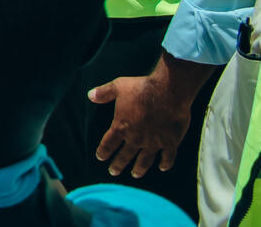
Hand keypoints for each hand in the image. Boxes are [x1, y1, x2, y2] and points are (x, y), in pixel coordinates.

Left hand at [89, 52, 216, 177]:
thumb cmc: (141, 88)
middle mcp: (136, 138)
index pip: (108, 143)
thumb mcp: (118, 86)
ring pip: (144, 160)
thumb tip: (90, 95)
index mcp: (121, 126)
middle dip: (118, 164)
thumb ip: (104, 92)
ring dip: (139, 168)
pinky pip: (168, 157)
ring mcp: (153, 142)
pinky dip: (165, 163)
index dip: (104, 151)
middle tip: (113, 172)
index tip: (101, 158)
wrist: (168, 91)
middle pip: (124, 155)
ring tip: (135, 174)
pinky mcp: (170, 142)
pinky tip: (162, 167)